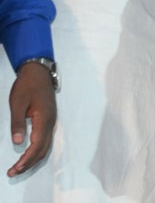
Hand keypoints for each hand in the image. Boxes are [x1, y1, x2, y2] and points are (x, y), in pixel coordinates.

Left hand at [8, 62, 55, 176]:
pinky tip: (28, 155)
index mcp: (44, 119)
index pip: (37, 145)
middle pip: (43, 150)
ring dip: (33, 159)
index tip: (14, 169)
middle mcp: (50, 123)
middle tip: (13, 173)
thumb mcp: (17, 103)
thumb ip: (18, 123)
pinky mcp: (48, 120)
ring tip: (19, 168)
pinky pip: (45, 140)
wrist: (38, 72)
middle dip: (29, 163)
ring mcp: (51, 122)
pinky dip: (37, 151)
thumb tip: (18, 143)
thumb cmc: (27, 86)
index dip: (26, 159)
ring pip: (45, 146)